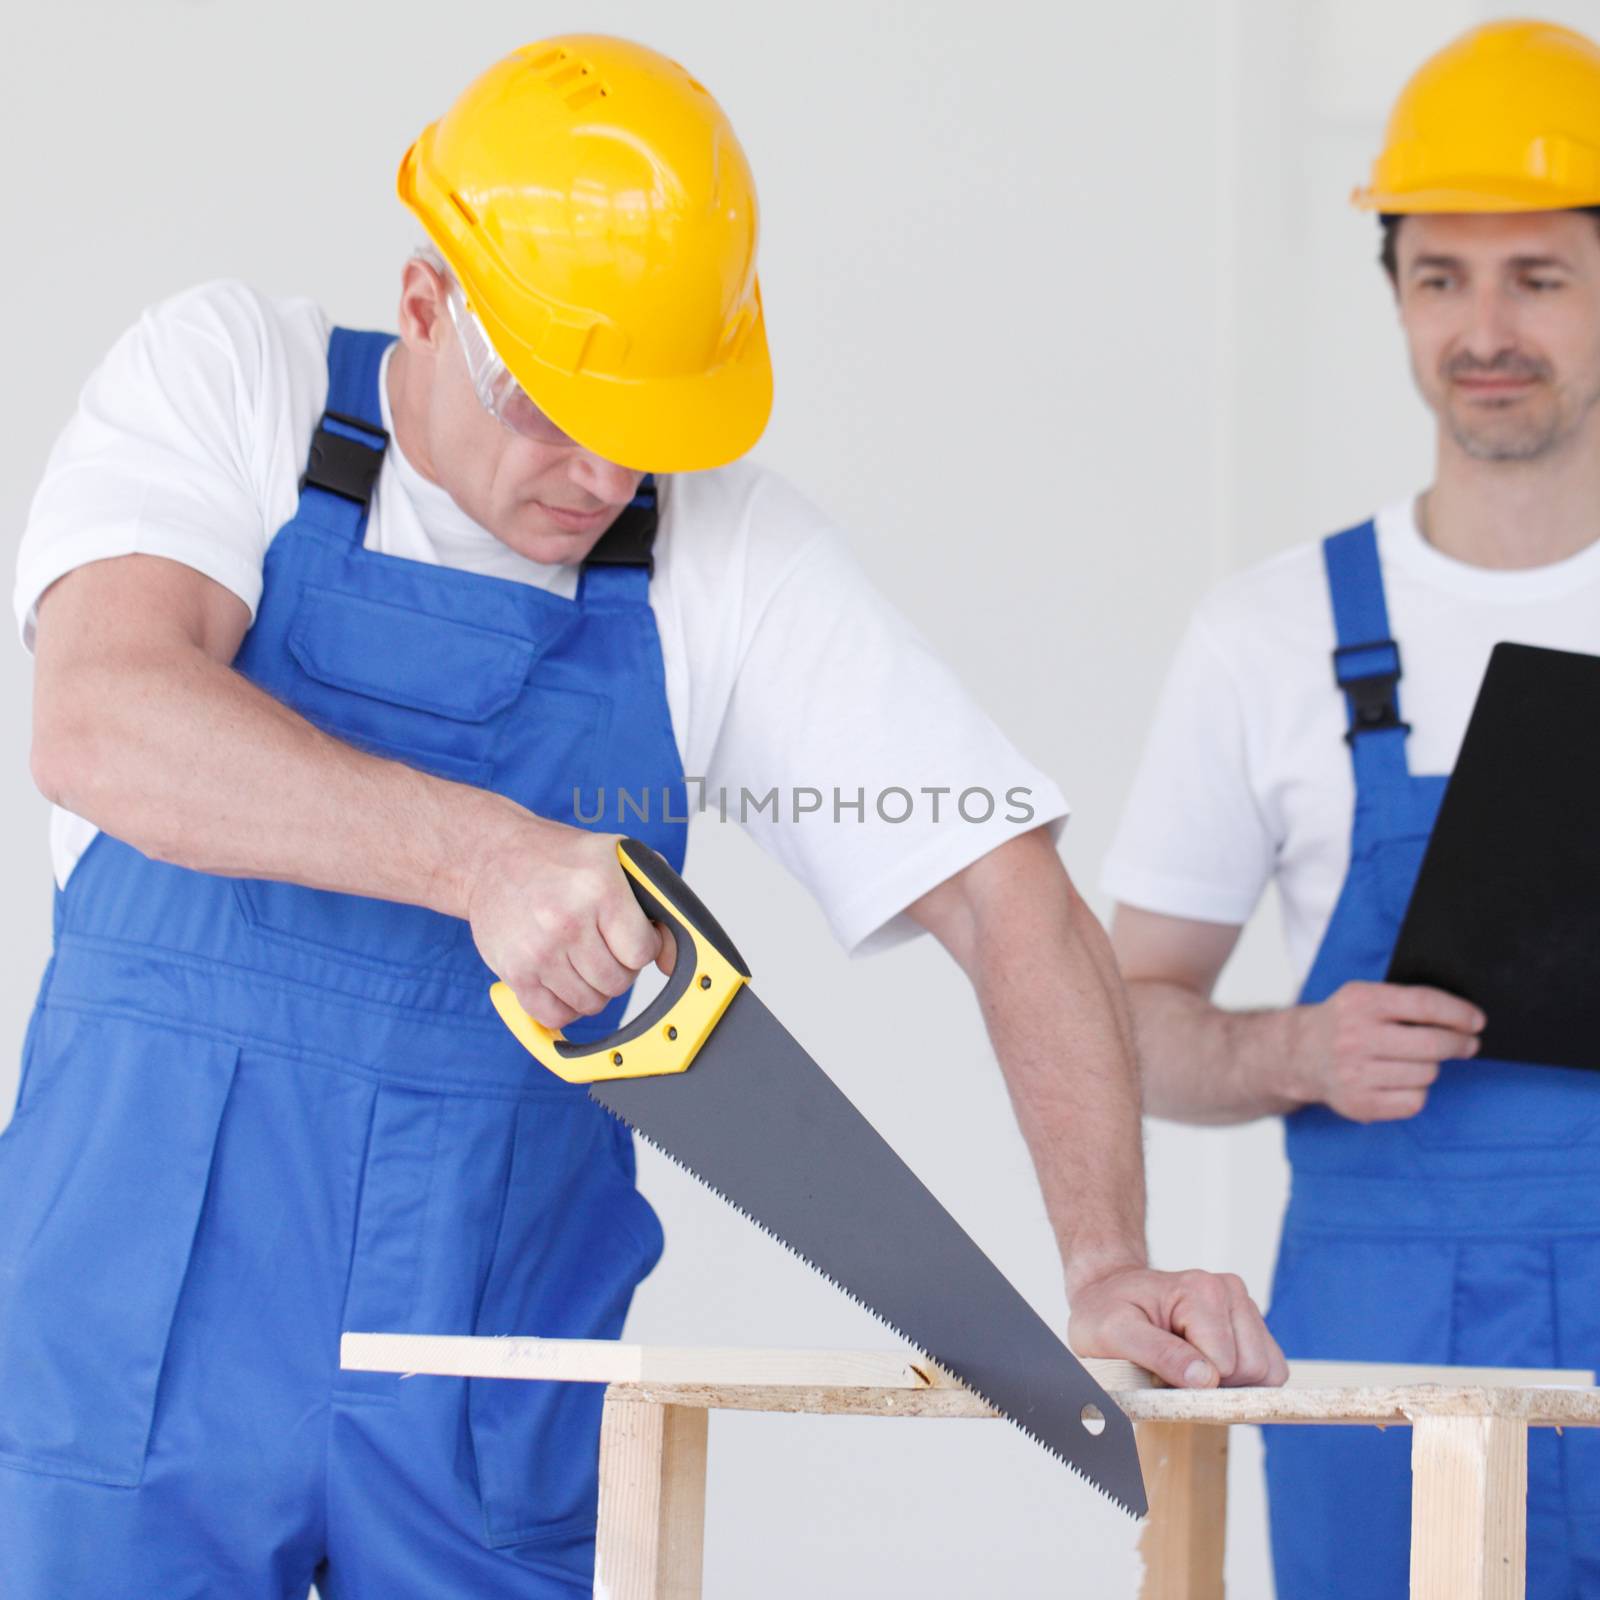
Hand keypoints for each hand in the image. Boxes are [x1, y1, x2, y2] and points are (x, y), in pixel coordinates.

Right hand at [463, 816, 670, 1027]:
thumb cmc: (557, 858)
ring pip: (590, 1003)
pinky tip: (562, 979)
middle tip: (603, 945)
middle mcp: (566, 921)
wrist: (492, 856)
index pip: (641, 952)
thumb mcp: (616, 857)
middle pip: (618, 982)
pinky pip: (554, 1015)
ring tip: (581, 957)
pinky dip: (564, 1006)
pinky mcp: (514, 972)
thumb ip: (657, 898)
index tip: (631, 936)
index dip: (642, 947)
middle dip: (619, 968)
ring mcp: (538, 951)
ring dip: (592, 987)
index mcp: (598, 889)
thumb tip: (674, 955)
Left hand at [1068, 1265, 1287, 1388]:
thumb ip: (1159, 1354)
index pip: (1225, 1366)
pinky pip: (1270, 1368)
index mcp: (1201, 1291)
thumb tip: (1206, 1379)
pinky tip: (1209, 1368)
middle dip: (1218, 1385)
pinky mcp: (1249, 1323)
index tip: (1162, 1373)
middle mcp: (1229, 1291)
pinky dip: (1243, 1381)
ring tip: (1191, 1367)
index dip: (1196, 1384)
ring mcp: (1242, 1305)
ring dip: (1233, 1384)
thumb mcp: (1115, 1333)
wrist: (1108, 1292)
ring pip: (1268, 1371)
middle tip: (1175, 1371)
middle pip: (1255, 1369)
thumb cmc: (1106, 1311)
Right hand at [1290, 981, 1484, 1122]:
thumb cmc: (1345, 1022)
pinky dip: (1416, 1091)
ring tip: (1416, 1061)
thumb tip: (1463, 1019)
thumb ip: (1405, 1002)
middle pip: (1432, 1045)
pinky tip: (1401, 1081)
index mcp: (1360, 1001)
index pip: (1424, 1004)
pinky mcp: (1359, 1103)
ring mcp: (1355, 1072)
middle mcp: (1355, 1036)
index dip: (1458, 1014)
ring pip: (1427, 1074)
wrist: (1298, 1054)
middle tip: (1468, 1045)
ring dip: (1431, 1068)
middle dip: (1460, 1045)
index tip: (1477, 1021)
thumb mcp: (1364, 996)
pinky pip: (1414, 1100)